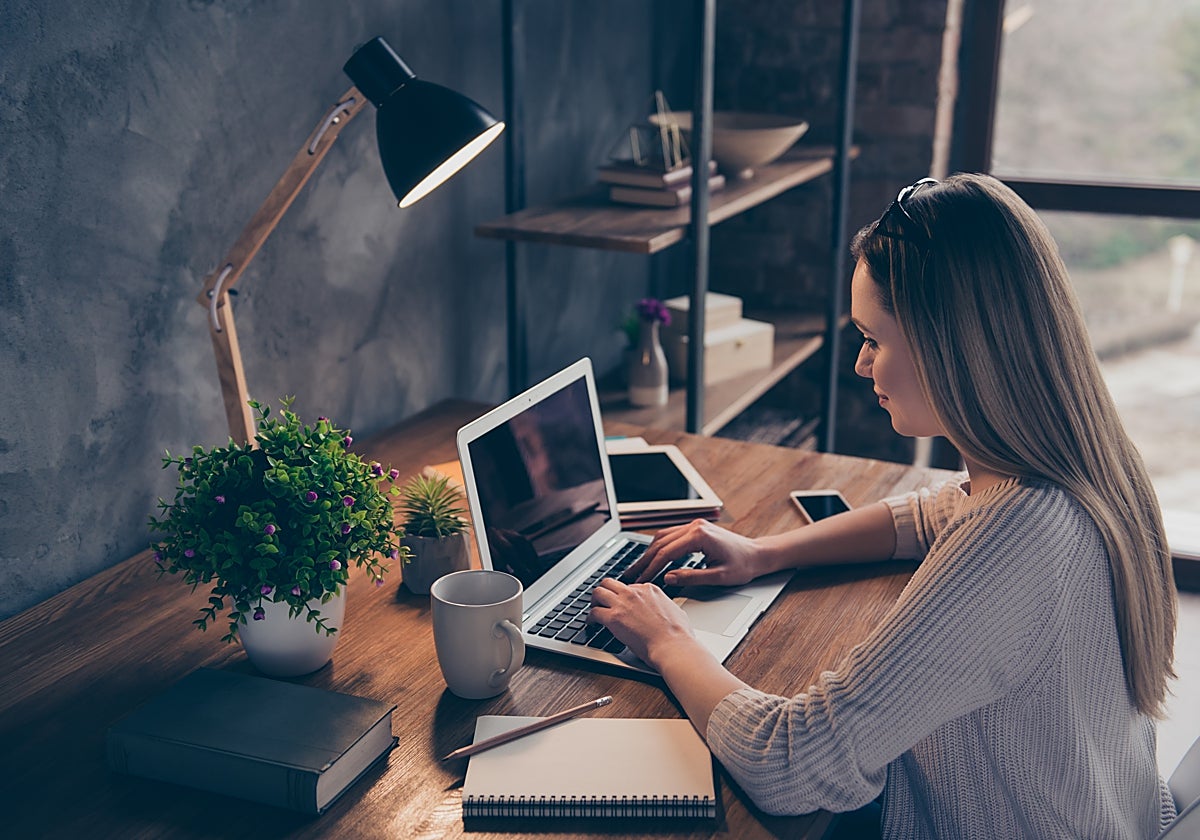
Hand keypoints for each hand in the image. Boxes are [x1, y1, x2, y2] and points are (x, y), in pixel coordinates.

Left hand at [589, 577, 697, 667]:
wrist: (673, 646)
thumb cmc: (678, 634)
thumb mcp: (675, 610)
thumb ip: (664, 606)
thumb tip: (664, 610)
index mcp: (649, 589)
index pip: (629, 586)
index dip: (623, 596)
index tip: (621, 603)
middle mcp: (634, 592)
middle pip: (610, 583)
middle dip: (604, 591)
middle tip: (602, 601)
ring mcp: (623, 603)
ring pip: (598, 592)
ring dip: (594, 601)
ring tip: (594, 610)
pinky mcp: (613, 618)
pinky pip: (594, 612)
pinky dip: (590, 618)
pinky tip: (591, 624)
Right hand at [625, 519, 764, 587]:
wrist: (757, 554)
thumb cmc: (742, 566)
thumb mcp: (718, 577)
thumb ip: (692, 577)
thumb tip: (668, 578)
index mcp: (699, 536)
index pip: (667, 552)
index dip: (651, 568)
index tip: (641, 580)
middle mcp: (694, 526)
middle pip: (660, 543)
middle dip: (644, 560)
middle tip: (630, 575)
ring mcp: (694, 525)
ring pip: (662, 537)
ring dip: (648, 553)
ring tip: (637, 568)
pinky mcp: (694, 529)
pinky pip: (670, 536)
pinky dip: (658, 547)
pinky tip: (651, 558)